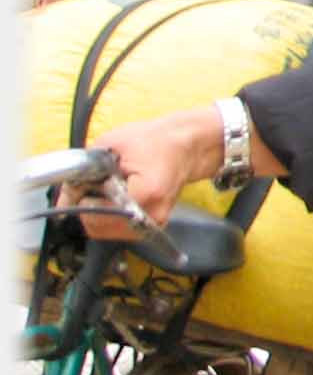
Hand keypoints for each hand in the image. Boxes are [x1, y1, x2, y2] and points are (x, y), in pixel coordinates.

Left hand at [62, 108, 221, 242]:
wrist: (187, 146)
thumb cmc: (156, 141)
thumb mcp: (113, 145)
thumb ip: (84, 171)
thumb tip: (63, 198)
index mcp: (147, 192)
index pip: (100, 213)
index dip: (82, 200)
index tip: (80, 186)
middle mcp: (153, 214)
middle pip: (100, 227)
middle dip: (87, 208)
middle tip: (90, 187)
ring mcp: (155, 223)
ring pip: (106, 233)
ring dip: (96, 214)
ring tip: (104, 192)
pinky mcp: (153, 226)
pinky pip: (119, 230)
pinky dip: (109, 217)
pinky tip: (114, 199)